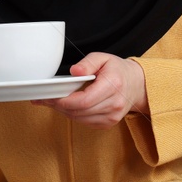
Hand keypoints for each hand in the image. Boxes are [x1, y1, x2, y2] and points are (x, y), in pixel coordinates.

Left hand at [30, 52, 147, 128]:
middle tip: (44, 98)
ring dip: (64, 111)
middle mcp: (114, 104)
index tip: (50, 96)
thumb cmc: (117, 70)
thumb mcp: (103, 58)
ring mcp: (112, 116)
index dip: (64, 101)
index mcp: (113, 85)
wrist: (136, 84)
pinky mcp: (108, 123)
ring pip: (80, 118)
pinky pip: (85, 122)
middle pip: (79, 111)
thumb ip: (87, 63)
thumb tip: (74, 72)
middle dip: (59, 106)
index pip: (84, 100)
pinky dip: (74, 114)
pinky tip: (67, 106)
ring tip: (53, 101)